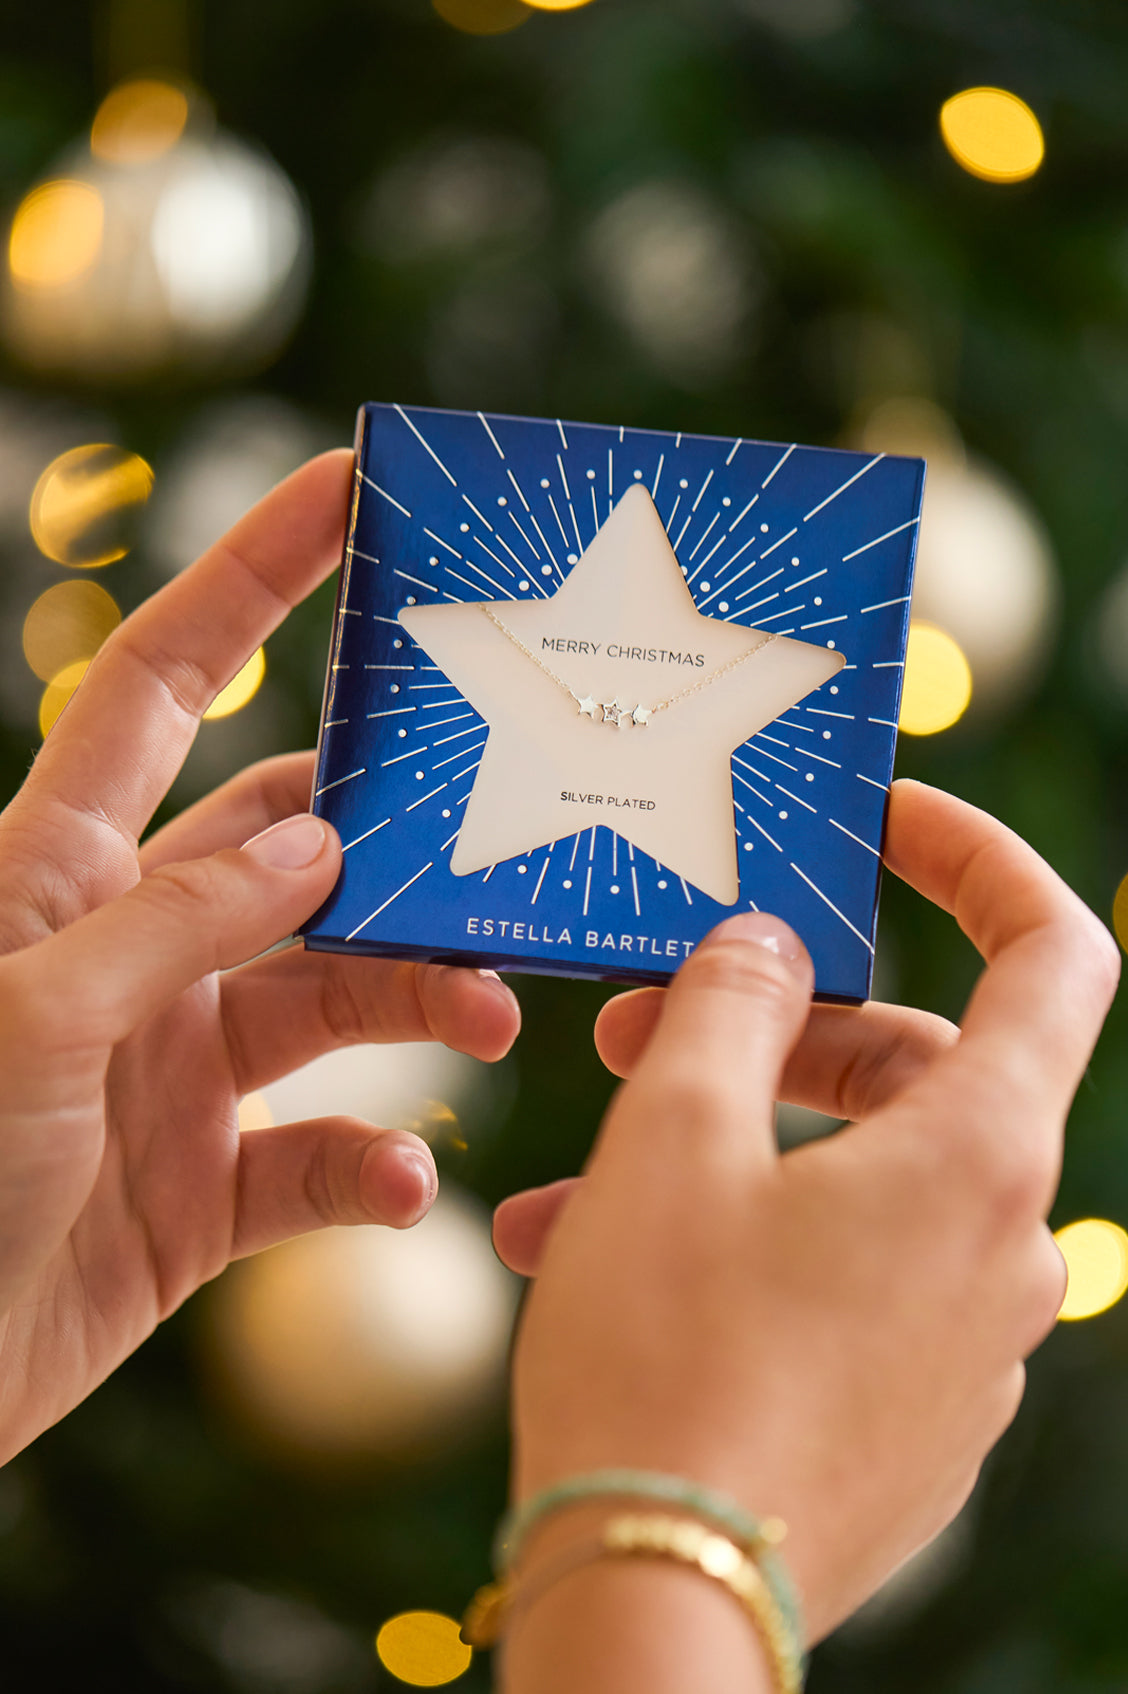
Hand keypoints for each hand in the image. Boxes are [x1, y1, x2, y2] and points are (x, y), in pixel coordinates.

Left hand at [0, 451, 519, 1463]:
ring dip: (421, 1001)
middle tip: (506, 836)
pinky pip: (321, 1161)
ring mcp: (177, 1071)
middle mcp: (134, 952)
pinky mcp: (207, 1193)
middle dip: (400, 840)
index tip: (346, 494)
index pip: (165, 687)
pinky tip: (408, 1190)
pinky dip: (375, 1171)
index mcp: (60, 872)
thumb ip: (182, 924)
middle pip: (296, 851)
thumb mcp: (36, 1017)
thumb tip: (320, 843)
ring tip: (487, 1016)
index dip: (251, 580)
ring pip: (336, 999)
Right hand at [497, 781, 1117, 1646]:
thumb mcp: (675, 1136)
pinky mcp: (911, 1407)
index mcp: (979, 1155)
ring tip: (567, 1177)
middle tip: (635, 1025)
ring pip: (856, 1177)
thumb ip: (733, 1002)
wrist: (660, 1605)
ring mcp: (964, 1339)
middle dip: (775, 1028)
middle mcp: (1004, 1246)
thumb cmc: (670, 1356)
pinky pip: (839, 1273)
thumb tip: (768, 946)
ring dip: (724, 1145)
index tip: (883, 823)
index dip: (978, 859)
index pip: (1052, 951)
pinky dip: (740, 1235)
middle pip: (918, 1067)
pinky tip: (601, 1257)